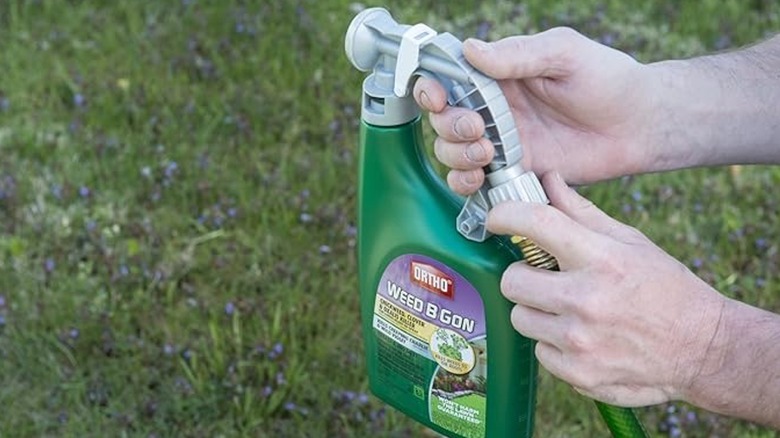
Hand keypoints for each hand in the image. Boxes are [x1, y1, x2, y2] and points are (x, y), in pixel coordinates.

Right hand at [414, 28, 656, 194]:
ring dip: (456, 154)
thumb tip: (469, 50)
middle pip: (442, 120)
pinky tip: (482, 177)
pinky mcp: (513, 173)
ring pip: (450, 152)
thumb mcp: (563, 53)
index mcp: (499, 75)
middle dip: (449, 126)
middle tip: (478, 128)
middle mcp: (494, 109)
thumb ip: (517, 54)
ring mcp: (502, 143)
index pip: (448, 78)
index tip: (439, 95)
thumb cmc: (608, 79)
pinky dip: (465, 183)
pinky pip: (474, 183)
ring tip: (486, 152)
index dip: (432, 87)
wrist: (639, 126)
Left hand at [487, 172, 725, 406]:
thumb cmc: (666, 288)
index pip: (537, 224)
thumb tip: (548, 180)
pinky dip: (553, 344)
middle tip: (544, 277)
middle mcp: (587, 300)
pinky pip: (539, 351)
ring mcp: (580, 342)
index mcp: (602, 259)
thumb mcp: (631, 242)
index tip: (496, 219)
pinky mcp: (579, 374)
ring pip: (521, 317)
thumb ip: (582, 214)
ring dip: (537, 311)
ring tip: (568, 310)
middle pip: (512, 281)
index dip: (505, 216)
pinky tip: (581, 337)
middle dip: (523, 276)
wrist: (703, 349)